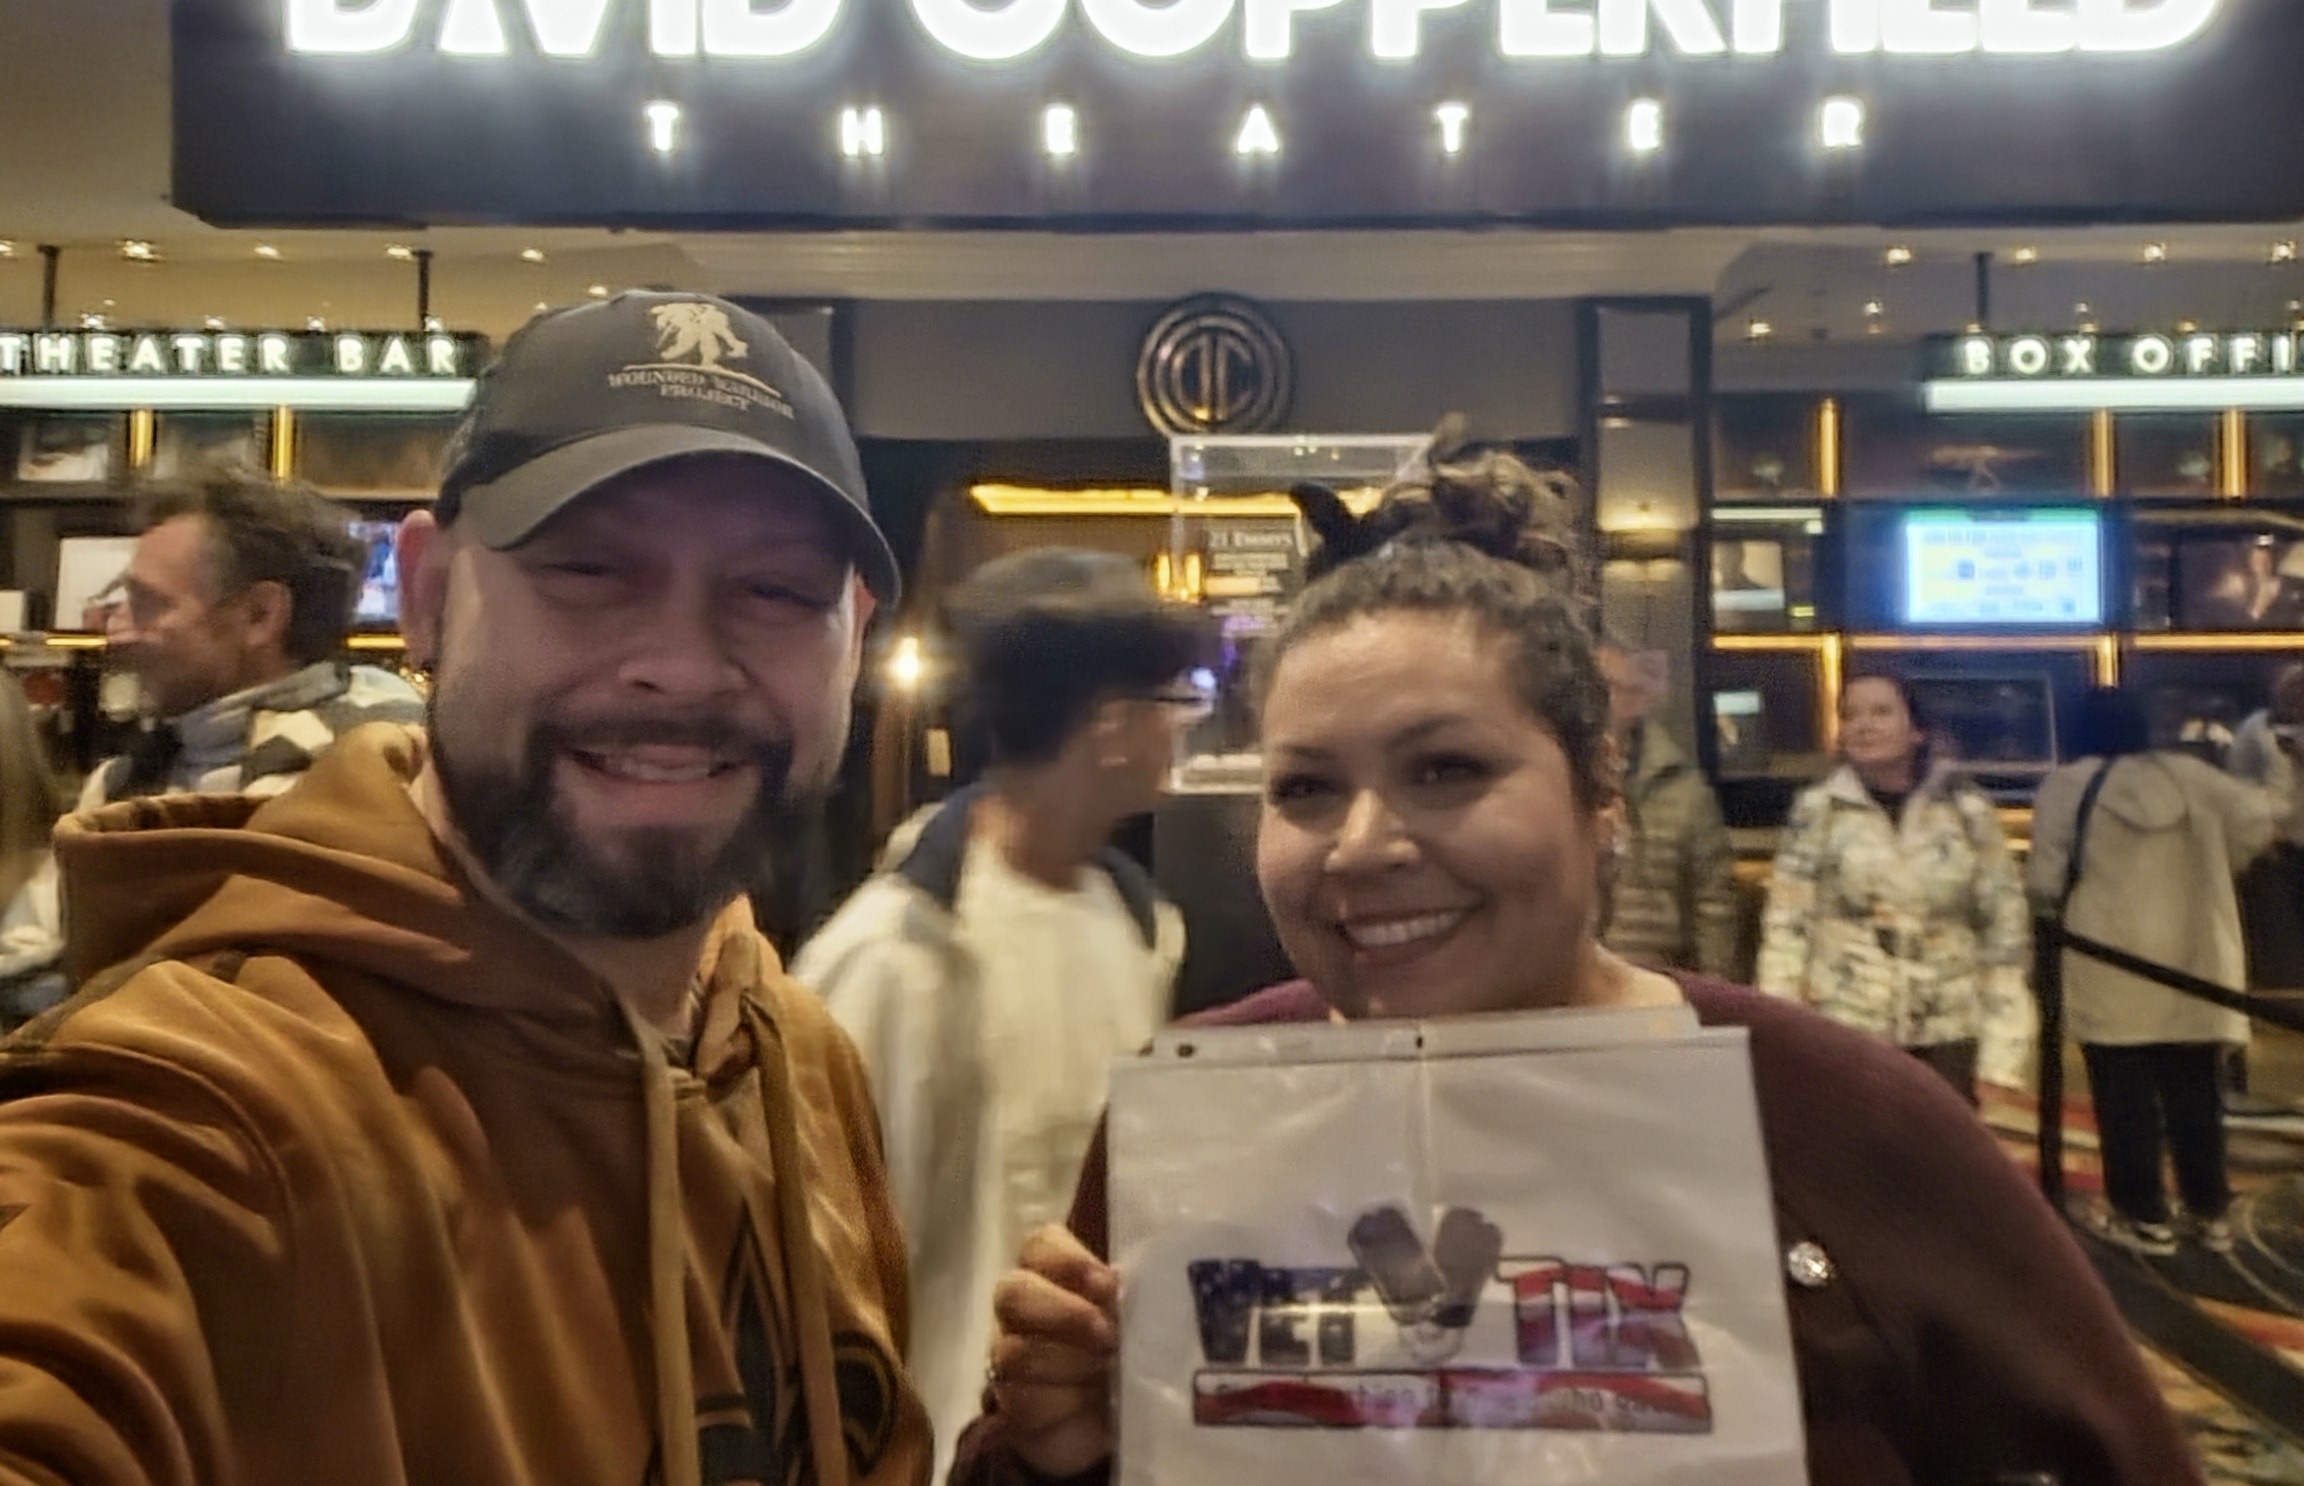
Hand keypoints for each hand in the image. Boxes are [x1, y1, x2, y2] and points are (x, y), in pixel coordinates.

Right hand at [989, 1225, 1119, 1480]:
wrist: (1124, 1419)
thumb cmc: (1133, 1350)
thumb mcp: (1142, 1313)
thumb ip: (1134, 1288)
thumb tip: (1127, 1280)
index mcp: (1051, 1274)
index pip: (1039, 1246)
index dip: (1068, 1260)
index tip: (1109, 1284)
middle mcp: (1021, 1310)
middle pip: (1013, 1292)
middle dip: (1064, 1313)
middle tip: (1108, 1333)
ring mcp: (1008, 1357)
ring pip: (1015, 1351)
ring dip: (1069, 1361)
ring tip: (1107, 1369)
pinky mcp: (1011, 1405)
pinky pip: (1021, 1398)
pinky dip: (1063, 1399)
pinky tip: (1091, 1402)